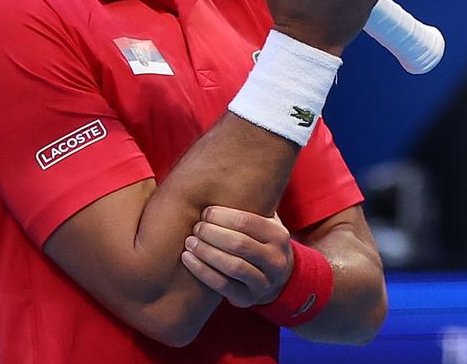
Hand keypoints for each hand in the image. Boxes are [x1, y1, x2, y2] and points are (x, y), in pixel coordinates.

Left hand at [180, 206, 294, 307]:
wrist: (277, 278)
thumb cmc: (260, 240)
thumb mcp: (265, 221)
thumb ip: (251, 202)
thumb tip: (221, 166)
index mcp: (278, 235)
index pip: (248, 222)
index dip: (223, 216)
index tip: (205, 212)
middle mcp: (276, 259)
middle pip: (240, 244)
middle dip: (212, 234)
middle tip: (195, 227)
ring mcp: (264, 282)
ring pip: (233, 267)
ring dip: (206, 253)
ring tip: (189, 242)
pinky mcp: (248, 299)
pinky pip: (223, 287)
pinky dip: (203, 272)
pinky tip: (188, 260)